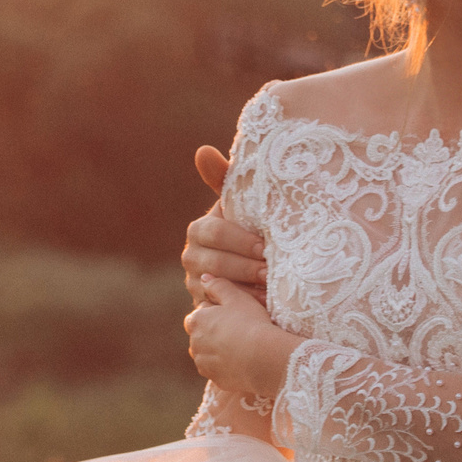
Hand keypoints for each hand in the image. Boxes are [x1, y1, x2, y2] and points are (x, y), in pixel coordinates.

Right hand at [184, 146, 266, 305]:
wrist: (251, 266)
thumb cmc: (251, 228)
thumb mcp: (241, 205)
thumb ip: (225, 178)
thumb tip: (202, 150)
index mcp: (200, 230)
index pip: (215, 233)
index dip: (240, 240)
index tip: (265, 246)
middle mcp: (191, 256)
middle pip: (214, 263)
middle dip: (244, 267)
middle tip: (270, 271)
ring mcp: (195, 284)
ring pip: (217, 288)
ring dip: (244, 289)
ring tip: (270, 289)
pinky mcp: (203, 308)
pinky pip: (220, 310)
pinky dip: (242, 309)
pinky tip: (264, 307)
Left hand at [184, 276, 298, 394]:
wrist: (264, 358)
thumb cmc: (251, 323)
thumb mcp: (237, 297)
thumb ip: (218, 285)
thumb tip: (204, 278)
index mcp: (196, 320)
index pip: (201, 312)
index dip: (218, 311)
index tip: (235, 314)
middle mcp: (194, 343)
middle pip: (202, 334)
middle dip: (214, 331)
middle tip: (239, 329)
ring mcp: (203, 363)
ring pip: (208, 353)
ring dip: (218, 349)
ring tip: (241, 345)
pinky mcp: (215, 379)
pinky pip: (218, 370)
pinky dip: (226, 365)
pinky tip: (243, 360)